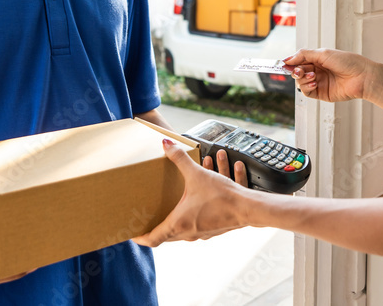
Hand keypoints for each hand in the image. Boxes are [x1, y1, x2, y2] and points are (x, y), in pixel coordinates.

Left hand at [133, 139, 250, 246]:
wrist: (249, 209)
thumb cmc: (222, 197)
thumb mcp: (197, 174)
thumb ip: (180, 159)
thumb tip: (166, 144)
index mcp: (178, 224)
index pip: (152, 238)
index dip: (140, 237)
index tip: (133, 234)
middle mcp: (188, 233)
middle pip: (166, 235)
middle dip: (158, 225)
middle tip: (149, 218)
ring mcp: (202, 233)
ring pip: (184, 228)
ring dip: (179, 213)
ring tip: (177, 200)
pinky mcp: (214, 229)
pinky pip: (199, 223)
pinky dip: (195, 212)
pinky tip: (199, 200)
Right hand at [283, 48, 381, 102]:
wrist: (362, 76)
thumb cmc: (347, 61)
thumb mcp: (323, 53)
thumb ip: (304, 55)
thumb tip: (287, 59)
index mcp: (318, 59)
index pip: (299, 60)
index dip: (291, 62)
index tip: (283, 63)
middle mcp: (317, 70)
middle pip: (298, 72)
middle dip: (296, 71)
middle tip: (299, 70)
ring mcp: (319, 82)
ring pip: (300, 82)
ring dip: (302, 78)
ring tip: (312, 75)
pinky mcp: (322, 93)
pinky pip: (307, 92)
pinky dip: (306, 87)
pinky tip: (314, 82)